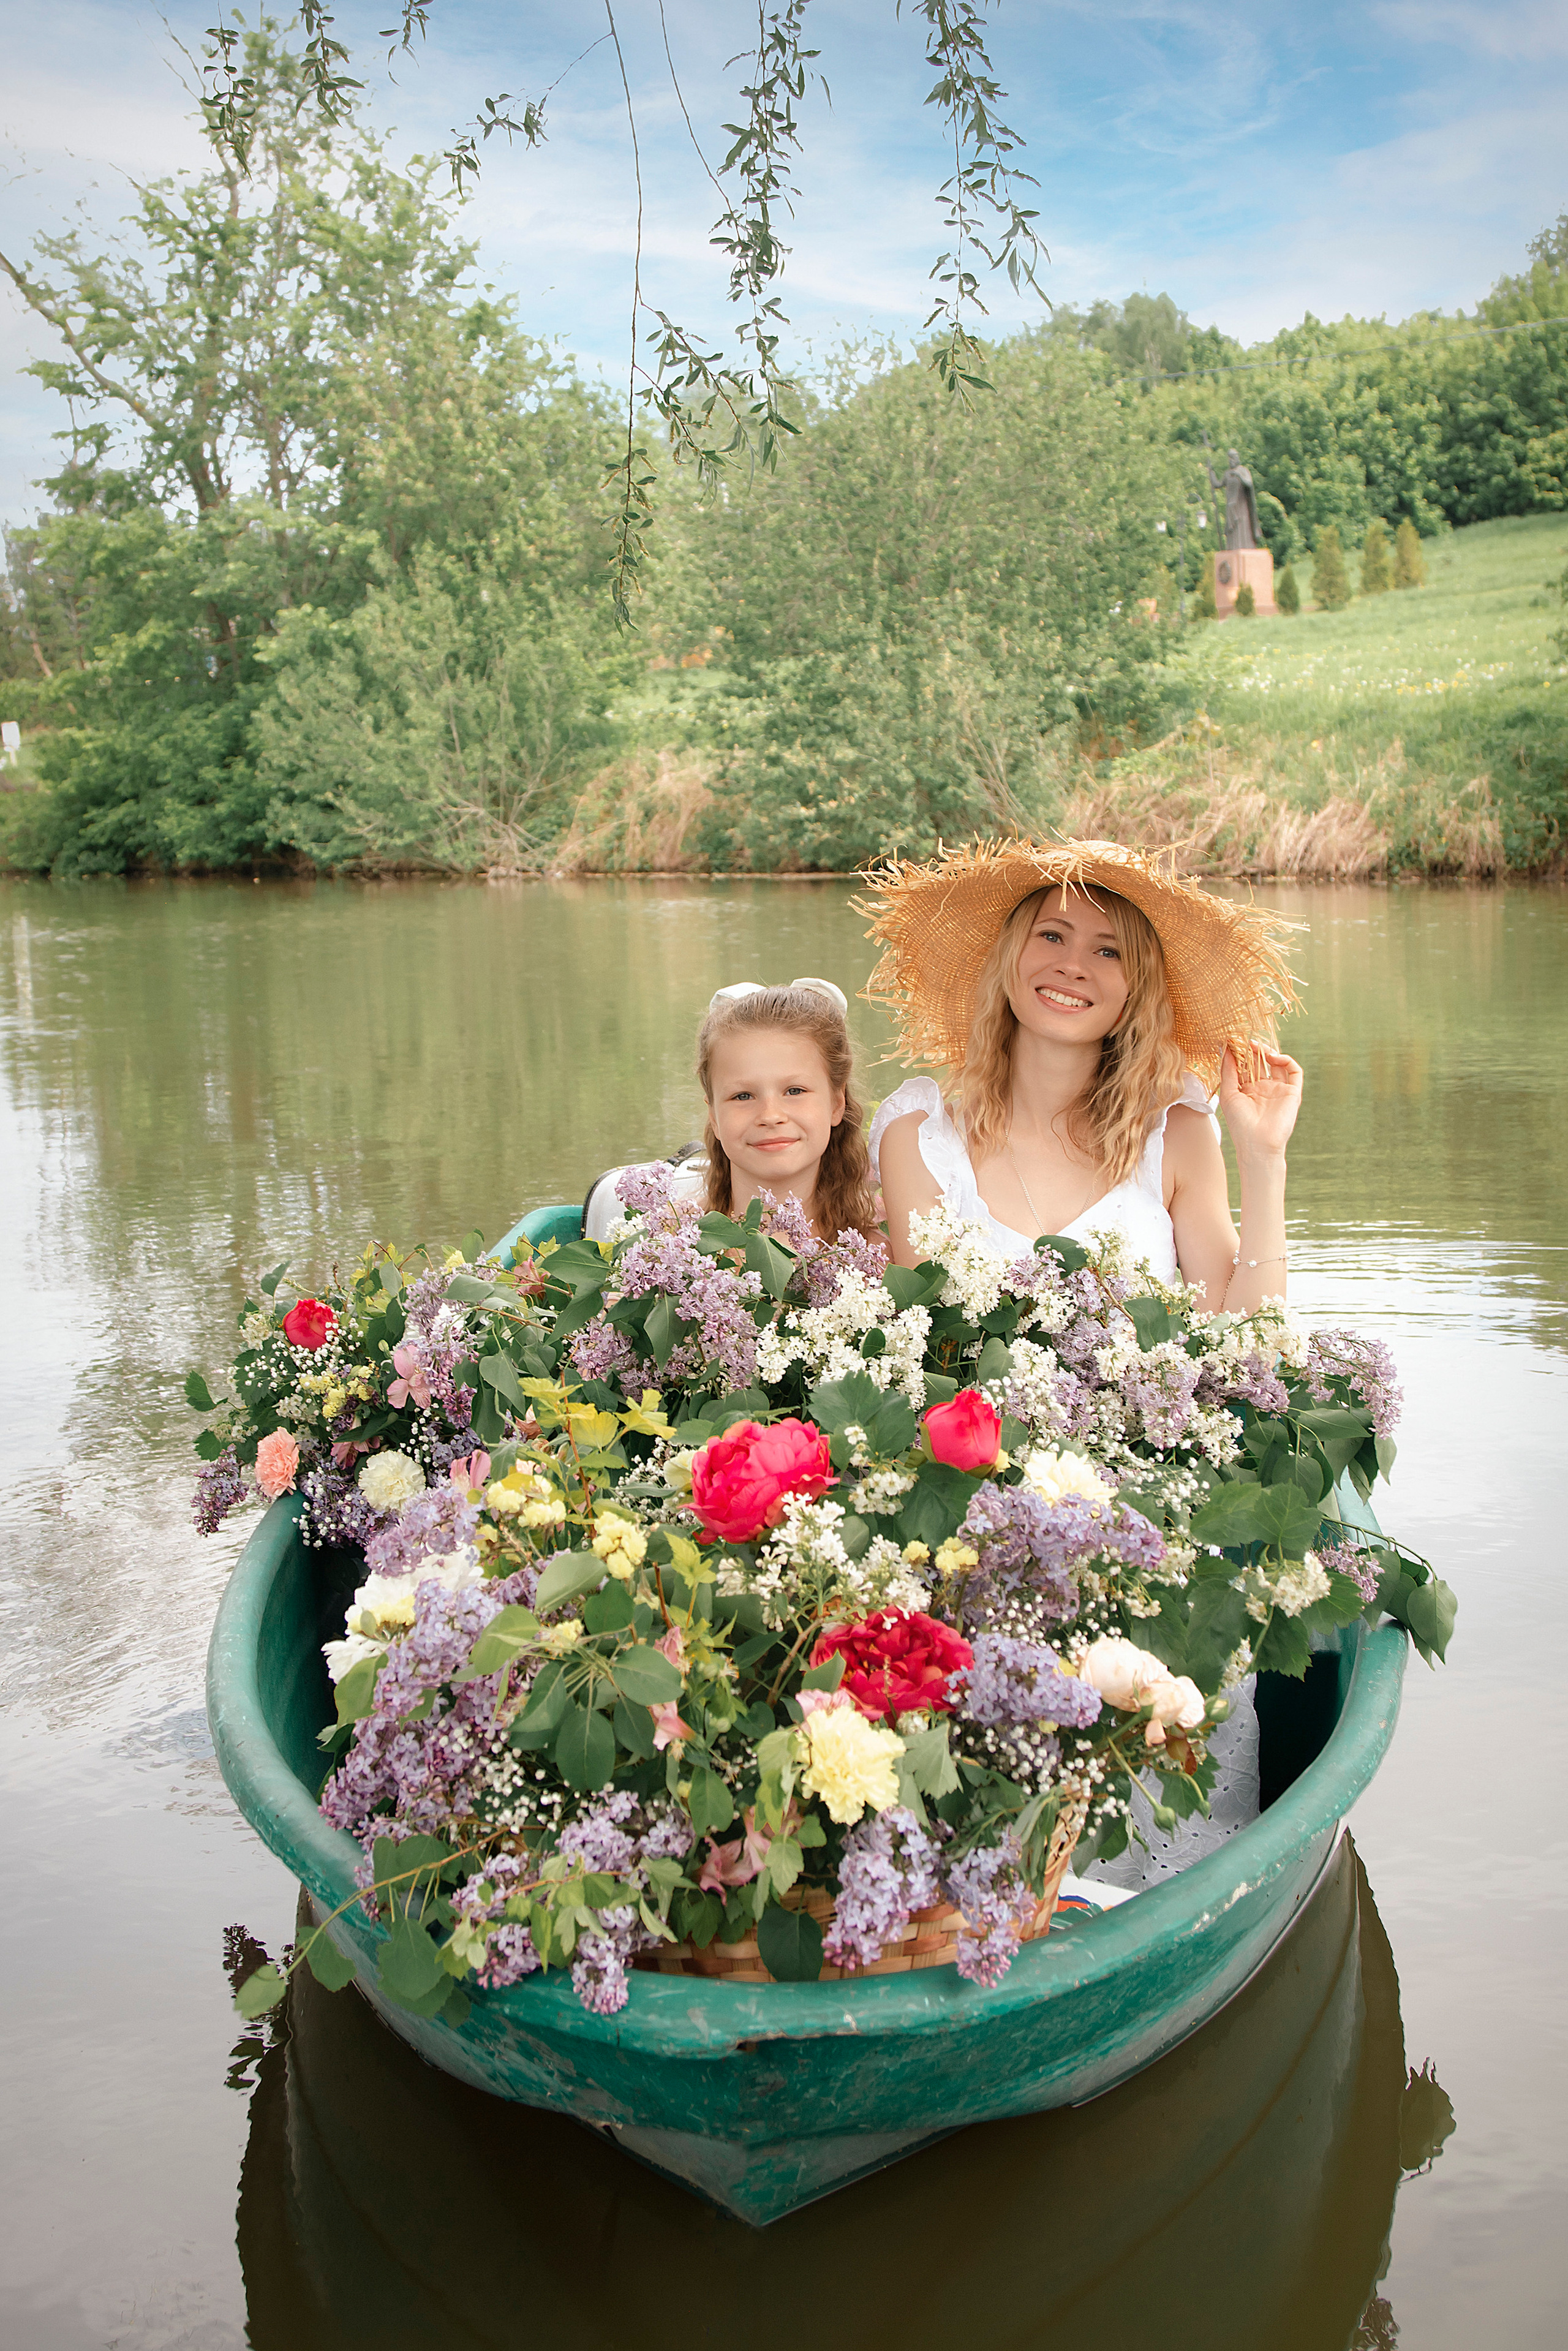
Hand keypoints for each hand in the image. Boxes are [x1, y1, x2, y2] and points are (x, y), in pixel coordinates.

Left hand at [1219, 1042, 1301, 1165]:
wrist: (1258, 1144)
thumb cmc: (1240, 1123)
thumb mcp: (1229, 1094)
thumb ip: (1228, 1071)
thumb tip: (1226, 1049)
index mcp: (1247, 1090)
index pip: (1245, 1066)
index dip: (1240, 1054)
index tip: (1233, 1041)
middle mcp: (1263, 1088)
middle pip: (1260, 1062)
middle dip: (1253, 1051)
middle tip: (1245, 1040)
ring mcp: (1278, 1090)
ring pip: (1277, 1063)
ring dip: (1268, 1052)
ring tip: (1257, 1047)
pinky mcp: (1292, 1093)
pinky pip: (1295, 1071)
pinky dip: (1287, 1060)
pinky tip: (1274, 1057)